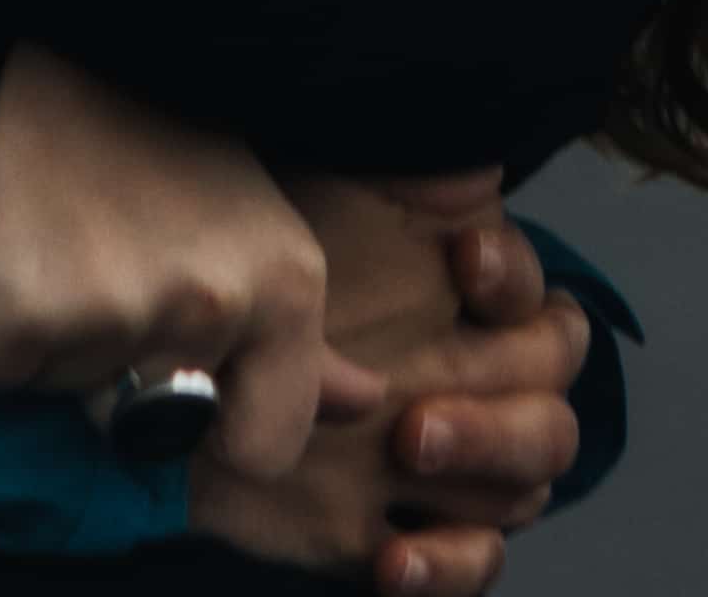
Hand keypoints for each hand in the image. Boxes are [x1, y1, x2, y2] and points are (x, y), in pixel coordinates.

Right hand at [0, 47, 343, 486]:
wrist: (29, 44)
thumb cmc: (147, 133)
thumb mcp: (250, 221)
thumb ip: (304, 338)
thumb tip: (366, 402)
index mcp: (285, 285)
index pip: (266, 449)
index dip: (218, 435)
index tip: (184, 386)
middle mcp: (211, 303)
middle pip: (152, 424)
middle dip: (121, 369)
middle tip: (104, 262)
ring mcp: (110, 310)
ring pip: (67, 397)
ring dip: (54, 343)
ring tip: (54, 240)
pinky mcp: (12, 316)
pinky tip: (2, 249)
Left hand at [195, 172, 594, 590]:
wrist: (155, 357)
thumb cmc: (243, 257)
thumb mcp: (316, 189)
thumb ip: (402, 174)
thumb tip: (468, 153)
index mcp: (463, 305)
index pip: (538, 302)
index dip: (514, 281)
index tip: (463, 263)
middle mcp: (469, 383)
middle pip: (552, 408)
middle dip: (500, 415)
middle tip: (416, 420)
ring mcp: (440, 463)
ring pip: (526, 487)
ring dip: (479, 475)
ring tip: (405, 458)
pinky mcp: (392, 530)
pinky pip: (469, 565)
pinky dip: (446, 568)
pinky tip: (393, 561)